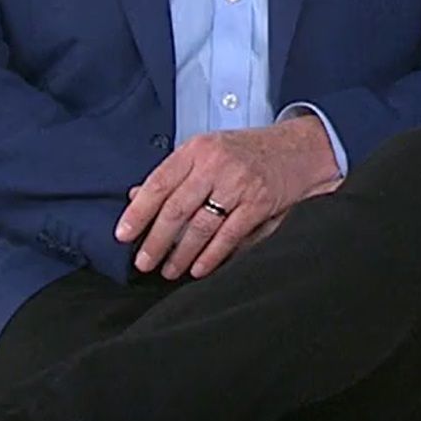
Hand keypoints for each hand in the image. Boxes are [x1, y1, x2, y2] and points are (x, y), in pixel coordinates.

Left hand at [116, 115, 339, 279]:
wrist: (296, 150)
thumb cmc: (246, 153)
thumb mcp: (206, 152)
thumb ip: (173, 175)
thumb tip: (135, 197)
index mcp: (197, 149)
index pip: (159, 183)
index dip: (138, 212)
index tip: (123, 235)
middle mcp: (216, 164)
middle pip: (177, 208)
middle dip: (156, 240)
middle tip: (143, 262)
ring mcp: (239, 184)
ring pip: (201, 226)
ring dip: (181, 254)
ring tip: (168, 270)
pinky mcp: (259, 203)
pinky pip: (229, 235)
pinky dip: (211, 256)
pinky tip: (198, 269)